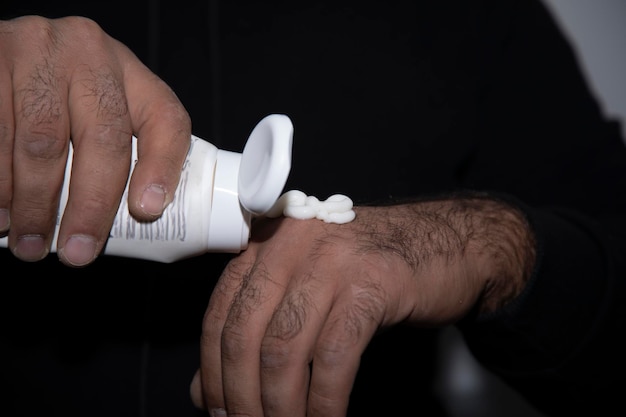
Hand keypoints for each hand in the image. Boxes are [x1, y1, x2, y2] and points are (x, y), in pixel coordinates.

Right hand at [0, 15, 190, 265]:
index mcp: (131, 72)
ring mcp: (36, 51)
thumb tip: (131, 221)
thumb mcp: (100, 111)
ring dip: (34, 205)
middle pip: (102, 138)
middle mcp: (89, 53)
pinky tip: (0, 214)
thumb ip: (117, 151)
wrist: (12, 55)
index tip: (147, 211)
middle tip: (77, 252)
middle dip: (90, 206)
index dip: (162, 166)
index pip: (164, 118)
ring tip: (30, 244)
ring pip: (40, 142)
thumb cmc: (64, 97)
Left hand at [190, 194, 535, 415]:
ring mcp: (332, 261)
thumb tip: (204, 391)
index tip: (218, 409)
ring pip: (284, 348)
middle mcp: (291, 245)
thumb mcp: (306, 292)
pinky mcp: (372, 283)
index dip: (213, 370)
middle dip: (241, 395)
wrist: (444, 244)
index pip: (220, 312)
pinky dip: (326, 400)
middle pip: (245, 332)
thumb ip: (255, 332)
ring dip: (280, 405)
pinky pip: (335, 355)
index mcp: (267, 243)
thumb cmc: (369, 272)